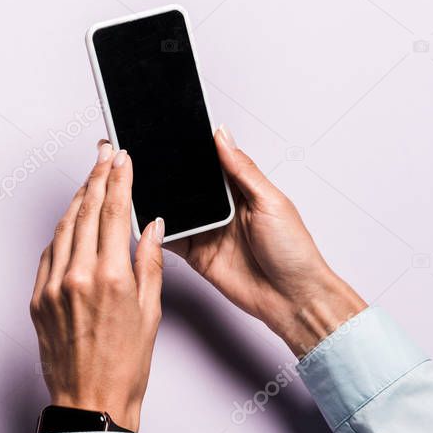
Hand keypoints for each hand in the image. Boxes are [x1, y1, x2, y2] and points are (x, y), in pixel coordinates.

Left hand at [29, 142, 164, 431]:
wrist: (91, 402)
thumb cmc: (125, 364)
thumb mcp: (151, 311)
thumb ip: (151, 262)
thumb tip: (153, 225)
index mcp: (110, 278)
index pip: (114, 212)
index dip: (118, 179)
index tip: (121, 157)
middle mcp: (77, 277)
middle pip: (85, 211)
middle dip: (96, 176)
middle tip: (104, 153)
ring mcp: (52, 287)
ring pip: (63, 228)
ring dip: (77, 199)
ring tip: (90, 179)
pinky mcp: (37, 298)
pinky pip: (48, 253)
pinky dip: (62, 232)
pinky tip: (72, 222)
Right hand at [167, 125, 366, 356]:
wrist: (292, 298)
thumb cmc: (293, 251)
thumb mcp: (270, 202)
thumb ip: (242, 170)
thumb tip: (222, 135)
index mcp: (241, 191)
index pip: (211, 163)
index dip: (193, 150)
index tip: (171, 133)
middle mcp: (221, 209)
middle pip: (188, 187)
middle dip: (169, 174)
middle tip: (145, 157)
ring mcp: (207, 231)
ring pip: (175, 211)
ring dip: (160, 201)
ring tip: (139, 184)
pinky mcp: (196, 254)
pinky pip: (171, 239)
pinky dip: (157, 231)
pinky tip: (146, 220)